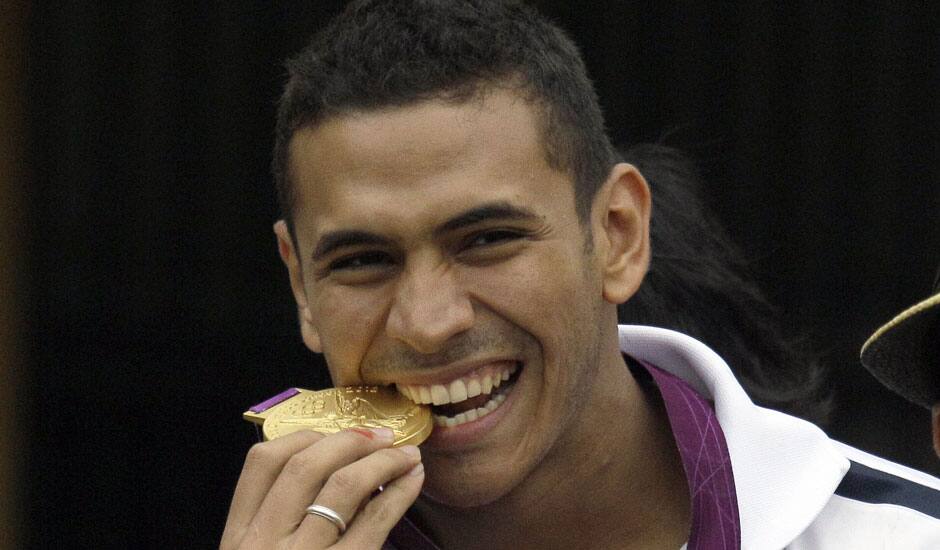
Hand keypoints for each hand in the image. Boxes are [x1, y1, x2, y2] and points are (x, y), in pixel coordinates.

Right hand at [220, 427, 423, 548]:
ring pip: (342, 487)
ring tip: (407, 455)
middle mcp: (262, 546)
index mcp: (238, 540)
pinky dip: (398, 494)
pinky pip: (374, 523)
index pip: (261, 464)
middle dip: (349, 441)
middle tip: (382, 435)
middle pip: (304, 466)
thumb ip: (280, 527)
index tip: (335, 432)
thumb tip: (336, 470)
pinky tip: (413, 482)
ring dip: (383, 461)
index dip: (304, 437)